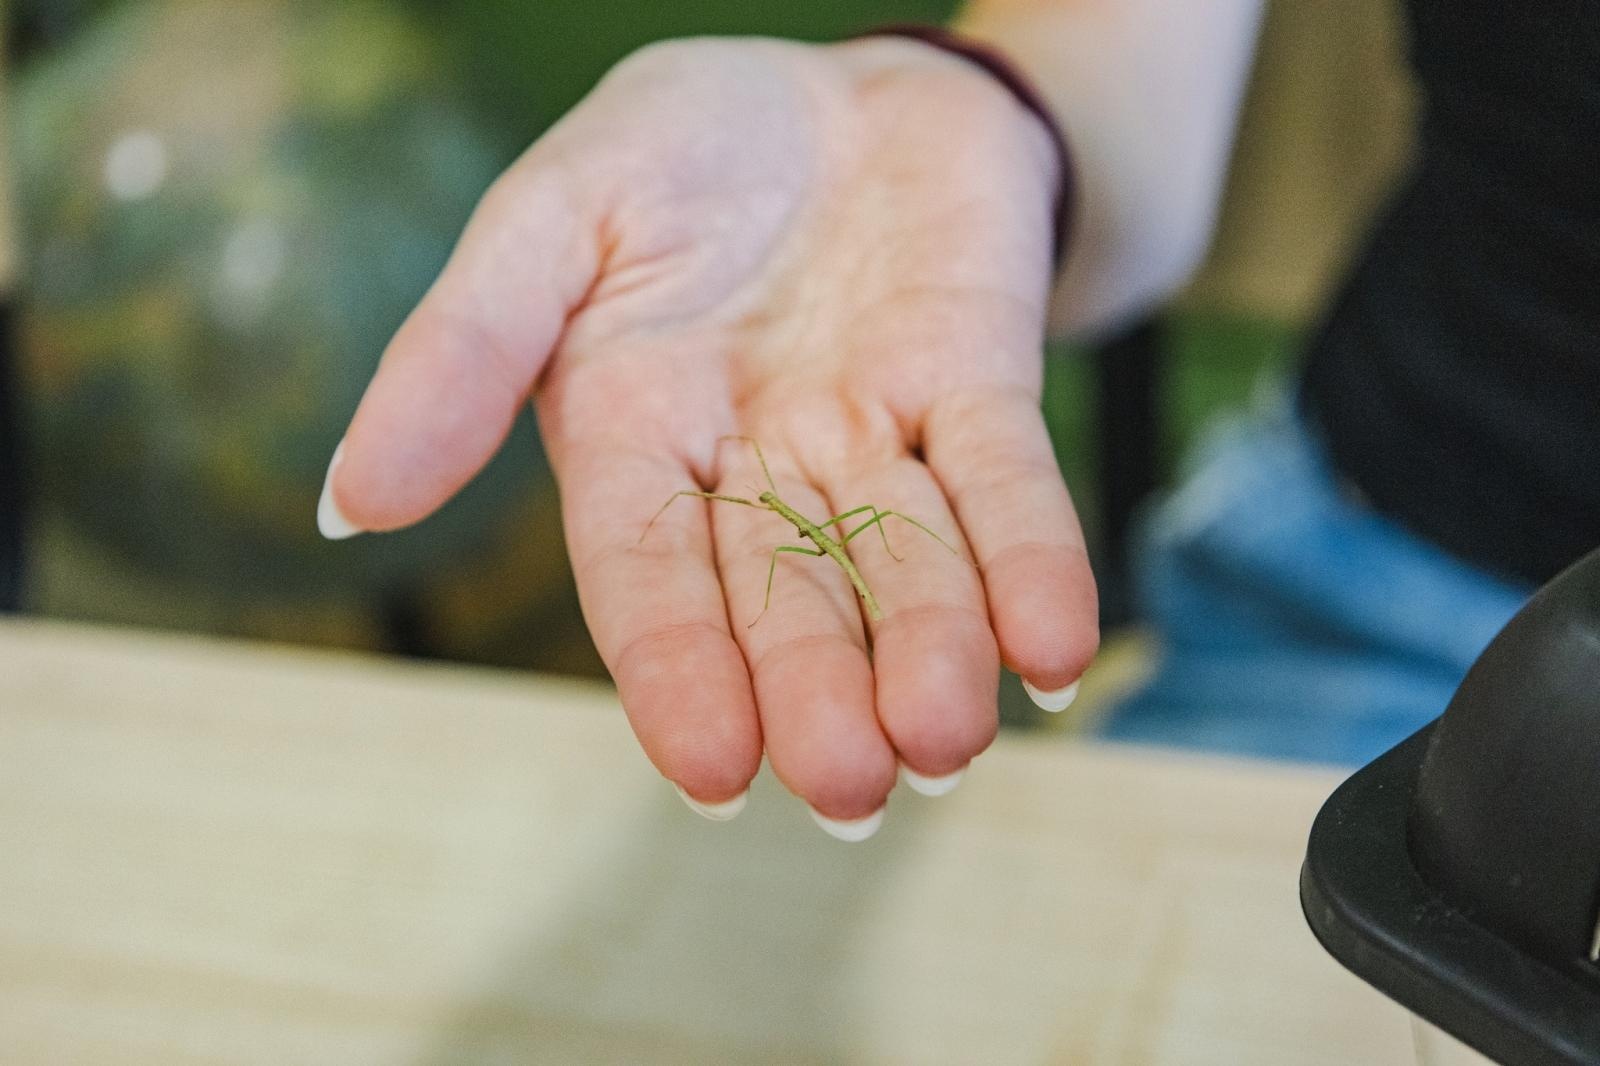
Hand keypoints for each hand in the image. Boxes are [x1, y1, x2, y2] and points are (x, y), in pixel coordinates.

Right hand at [321, 36, 1097, 834]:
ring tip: (948, 741)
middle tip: (853, 788)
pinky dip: (1031, 560)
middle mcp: (754, 466)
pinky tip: (1053, 649)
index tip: (717, 774)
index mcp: (630, 438)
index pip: (647, 575)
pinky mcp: (977, 385)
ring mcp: (874, 433)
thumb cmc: (680, 144)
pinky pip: (1008, 480)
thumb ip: (464, 347)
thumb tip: (352, 503)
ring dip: (931, 647)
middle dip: (819, 690)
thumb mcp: (550, 212)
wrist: (845, 86)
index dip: (680, 672)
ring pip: (903, 559)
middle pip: (785, 597)